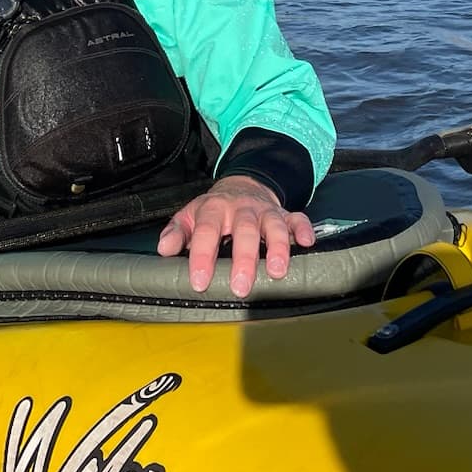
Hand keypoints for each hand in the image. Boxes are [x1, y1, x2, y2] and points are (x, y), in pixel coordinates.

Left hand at [156, 175, 316, 296]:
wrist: (242, 185)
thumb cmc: (214, 209)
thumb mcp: (190, 215)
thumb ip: (177, 232)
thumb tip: (164, 248)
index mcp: (215, 209)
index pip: (207, 232)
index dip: (202, 256)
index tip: (199, 282)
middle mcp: (242, 209)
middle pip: (244, 230)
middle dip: (244, 258)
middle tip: (241, 286)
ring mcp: (265, 211)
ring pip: (274, 225)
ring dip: (278, 247)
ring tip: (277, 271)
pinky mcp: (285, 214)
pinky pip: (298, 218)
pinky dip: (303, 229)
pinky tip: (306, 243)